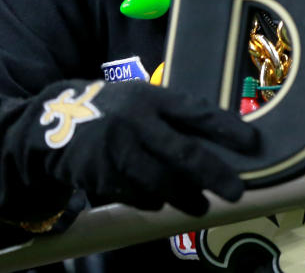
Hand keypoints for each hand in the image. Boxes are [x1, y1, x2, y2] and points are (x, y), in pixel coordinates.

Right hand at [17, 80, 257, 214]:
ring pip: (162, 181)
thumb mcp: (141, 98)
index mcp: (151, 98)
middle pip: (183, 154)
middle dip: (214, 174)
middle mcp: (137, 123)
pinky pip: (138, 195)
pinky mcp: (103, 176)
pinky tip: (163, 201)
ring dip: (186, 197)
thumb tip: (220, 137)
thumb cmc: (113, 109)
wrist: (52, 123)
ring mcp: (118, 151)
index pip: (197, 112)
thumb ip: (173, 114)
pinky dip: (155, 200)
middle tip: (236, 191)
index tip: (253, 143)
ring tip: (202, 205)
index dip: (227, 129)